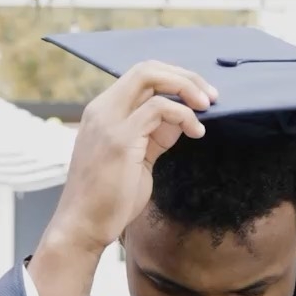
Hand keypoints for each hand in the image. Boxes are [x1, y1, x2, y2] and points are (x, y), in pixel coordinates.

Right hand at [49, 61, 217, 253]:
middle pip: (147, 69)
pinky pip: (159, 108)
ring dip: (188, 89)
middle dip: (185, 76)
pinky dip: (183, 115)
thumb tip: (180, 120)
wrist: (83, 226)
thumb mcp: (135, 160)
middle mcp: (102, 109)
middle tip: (212, 96)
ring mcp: (109, 121)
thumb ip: (152, 136)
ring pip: (152, 78)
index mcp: (103, 112)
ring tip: (208, 108)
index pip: (141, 77)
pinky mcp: (120, 138)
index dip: (174, 80)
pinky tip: (196, 132)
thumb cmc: (109, 200)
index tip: (199, 97)